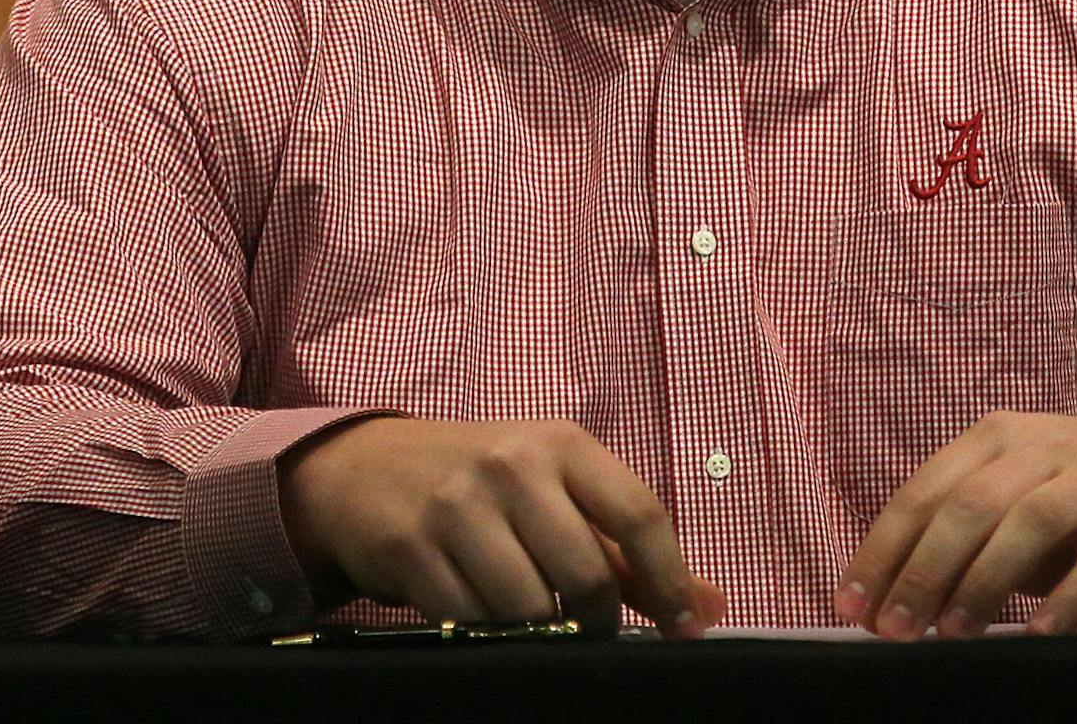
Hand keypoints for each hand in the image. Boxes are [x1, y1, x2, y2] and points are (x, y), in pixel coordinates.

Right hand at [279, 417, 725, 636]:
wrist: (367, 469)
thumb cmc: (484, 483)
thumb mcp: (557, 491)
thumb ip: (630, 551)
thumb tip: (709, 608)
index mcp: (562, 443)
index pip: (639, 512)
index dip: (671, 579)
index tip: (684, 627)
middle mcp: (512, 464)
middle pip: (587, 574)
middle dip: (597, 619)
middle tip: (587, 628)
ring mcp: (457, 504)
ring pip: (529, 608)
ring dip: (538, 630)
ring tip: (531, 617)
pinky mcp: (409, 546)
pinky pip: (470, 621)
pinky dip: (485, 634)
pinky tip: (479, 615)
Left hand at [833, 412, 1076, 638]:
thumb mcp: (1019, 502)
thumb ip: (963, 539)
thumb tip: (892, 601)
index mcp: (999, 438)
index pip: (925, 492)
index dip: (883, 549)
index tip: (851, 604)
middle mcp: (1044, 448)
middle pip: (969, 505)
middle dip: (922, 570)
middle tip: (894, 630)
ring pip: (1029, 522)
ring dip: (984, 580)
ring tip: (953, 633)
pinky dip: (1070, 595)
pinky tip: (1041, 632)